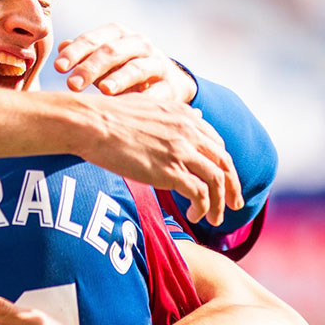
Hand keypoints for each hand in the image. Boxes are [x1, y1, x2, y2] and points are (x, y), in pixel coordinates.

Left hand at [56, 23, 197, 102]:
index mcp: (118, 35)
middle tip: (72, 84)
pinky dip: (146, 98)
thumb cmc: (123, 69)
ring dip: (120, 79)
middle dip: (91, 67)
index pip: (93, 39)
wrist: (167, 81)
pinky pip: (158, 92)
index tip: (58, 67)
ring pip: (137, 68)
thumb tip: (61, 46)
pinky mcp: (171, 85)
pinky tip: (132, 107)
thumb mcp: (102, 60)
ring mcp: (157, 63)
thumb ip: (83, 54)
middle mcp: (138, 44)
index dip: (75, 51)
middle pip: (112, 52)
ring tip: (104, 90)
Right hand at [75, 91, 242, 225]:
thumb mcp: (147, 105)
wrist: (91, 124)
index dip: (222, 165)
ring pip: (217, 181)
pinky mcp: (169, 172)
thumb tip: (195, 115)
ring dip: (220, 203)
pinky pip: (199, 194)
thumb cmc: (107, 115)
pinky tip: (194, 215)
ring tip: (214, 219)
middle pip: (224, 163)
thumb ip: (174, 113)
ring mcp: (181, 152)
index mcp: (184, 116)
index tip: (221, 180)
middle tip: (234, 204)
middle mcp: (189, 132)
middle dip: (232, 186)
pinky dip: (203, 207)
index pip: (216, 144)